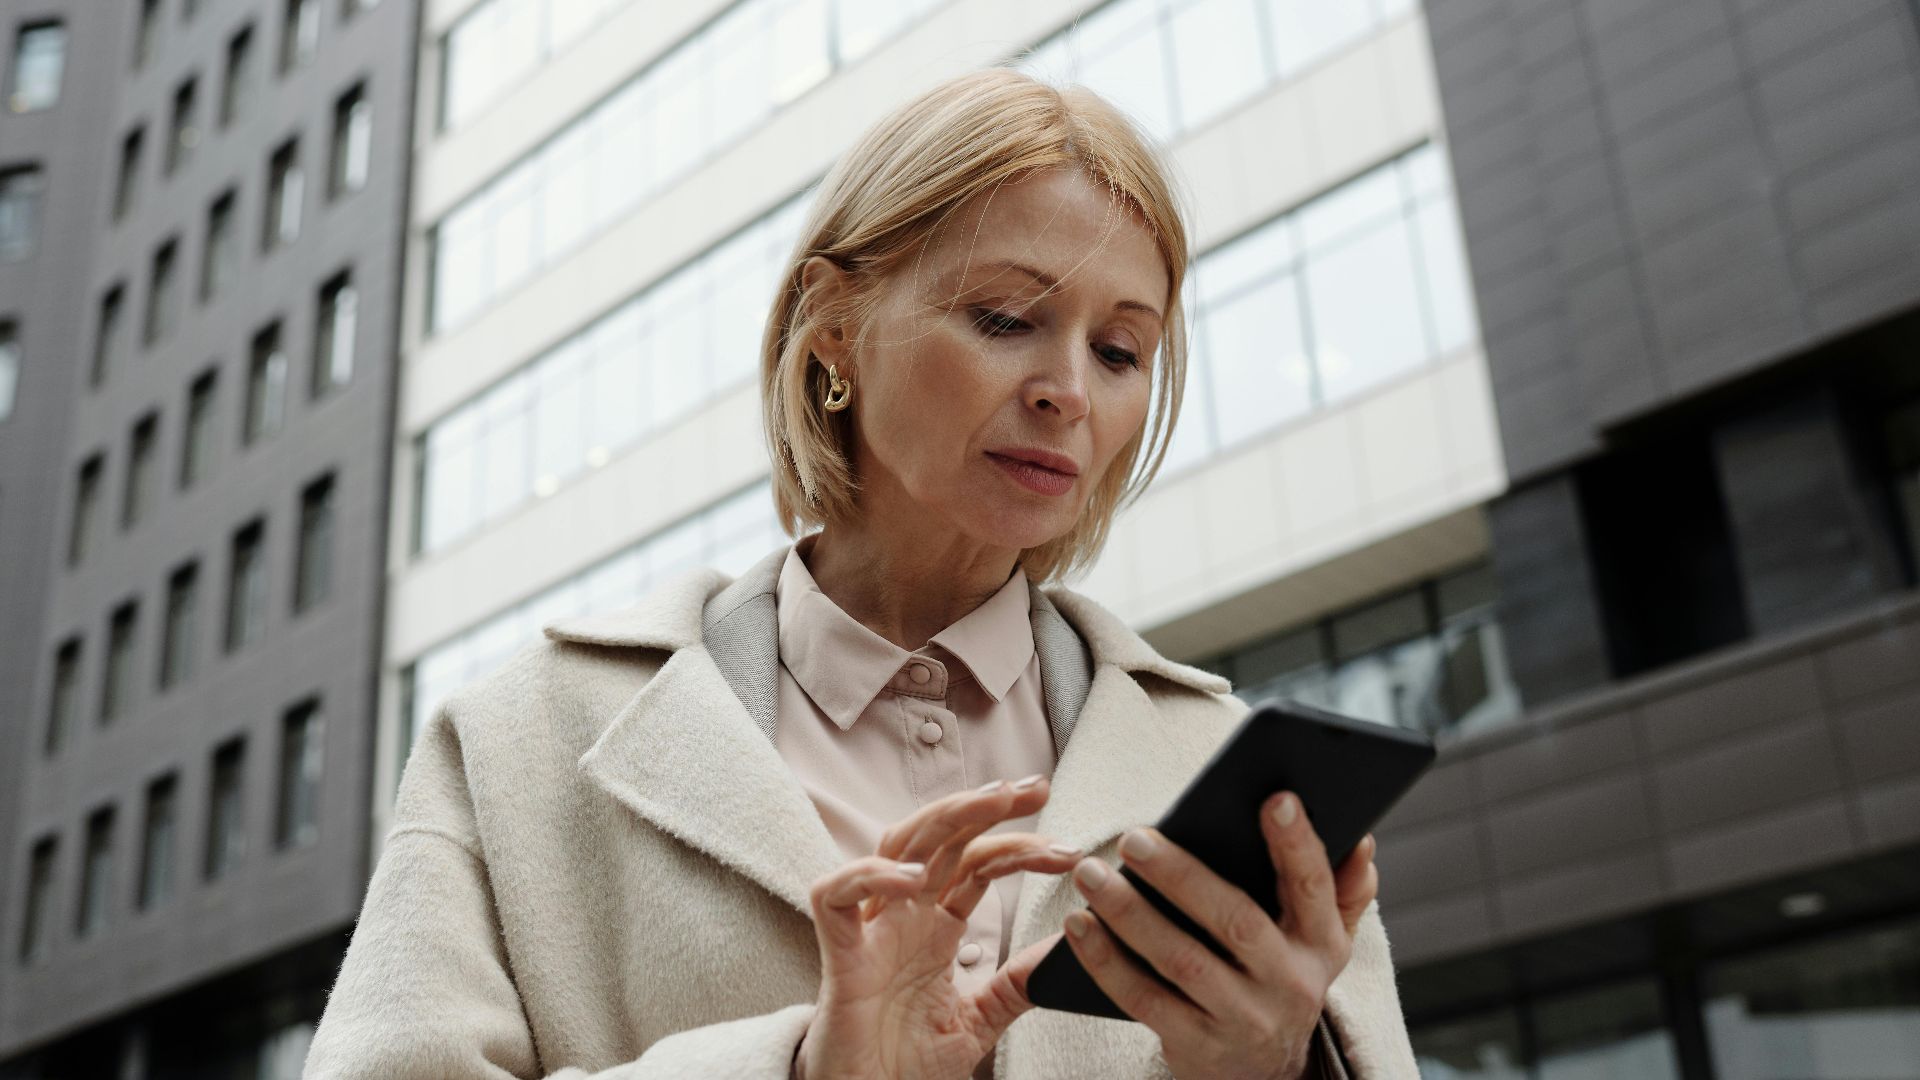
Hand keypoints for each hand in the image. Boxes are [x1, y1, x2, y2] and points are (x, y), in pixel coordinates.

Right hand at [795, 776, 1081, 1079]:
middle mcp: (903, 918)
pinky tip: (916, 877)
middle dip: (987, 806)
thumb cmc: (904, 1066)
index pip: (977, 865)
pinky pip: (836, 897)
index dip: (1021, 847)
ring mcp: (870, 932)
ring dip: (944, 818)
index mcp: (935, 928)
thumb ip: (1014, 985)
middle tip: (1035, 787)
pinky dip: (872, 876)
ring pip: (895, 846)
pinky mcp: (838, 957)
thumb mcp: (977, 1022)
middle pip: (940, 838)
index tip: (1070, 849)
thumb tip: (1065, 953)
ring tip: (992, 803)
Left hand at [1060, 791, 1378, 1079]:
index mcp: (1321, 943)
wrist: (1263, 1072)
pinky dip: (1106, 961)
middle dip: (1182, 876)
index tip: (1274, 796)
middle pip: (1235, 922)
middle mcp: (1289, 983)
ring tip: (1090, 873)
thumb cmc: (1280, 975)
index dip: (1298, 844)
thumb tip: (1362, 838)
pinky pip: (1143, 1000)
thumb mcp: (1321, 940)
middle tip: (1133, 837)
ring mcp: (1242, 1019)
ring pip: (1181, 961)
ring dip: (1130, 914)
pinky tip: (1079, 926)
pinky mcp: (1196, 1045)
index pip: (1314, 886)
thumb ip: (1341, 888)